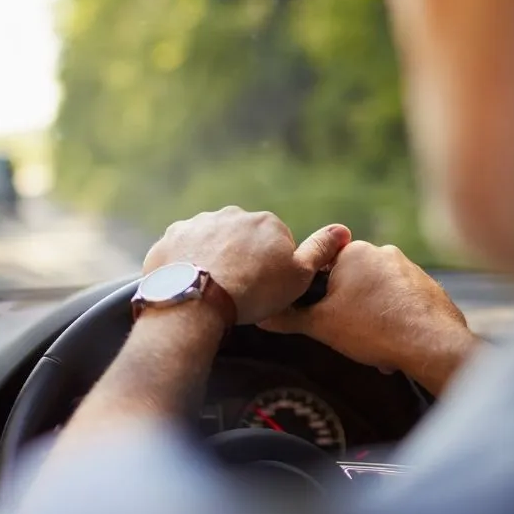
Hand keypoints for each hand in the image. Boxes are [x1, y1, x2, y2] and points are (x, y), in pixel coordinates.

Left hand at [143, 207, 351, 323]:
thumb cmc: (253, 292)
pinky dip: (185, 263)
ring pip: (211, 241)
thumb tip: (343, 230)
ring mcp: (197, 222)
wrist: (197, 300)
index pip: (274, 242)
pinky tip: (189, 283)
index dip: (271, 267)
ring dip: (212, 258)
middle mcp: (231, 214)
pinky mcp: (170, 237)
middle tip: (237, 290)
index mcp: (265, 221)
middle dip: (240, 258)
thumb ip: (320, 251)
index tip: (263, 287)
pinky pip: (182, 249)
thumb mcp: (298, 277)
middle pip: (241, 238)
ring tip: (211, 289)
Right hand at [261, 241, 477, 393]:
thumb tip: (262, 316)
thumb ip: (289, 318)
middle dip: (351, 309)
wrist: (430, 344)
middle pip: (354, 282)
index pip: (325, 268)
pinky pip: (403, 301)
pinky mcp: (429, 286)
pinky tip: (396, 343)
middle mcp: (383, 252)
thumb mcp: (321, 325)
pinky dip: (396, 319)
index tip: (327, 315)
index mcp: (354, 253)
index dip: (323, 295)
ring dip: (374, 317)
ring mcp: (410, 268)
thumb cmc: (373, 329)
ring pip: (379, 294)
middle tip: (351, 336)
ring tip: (375, 345)